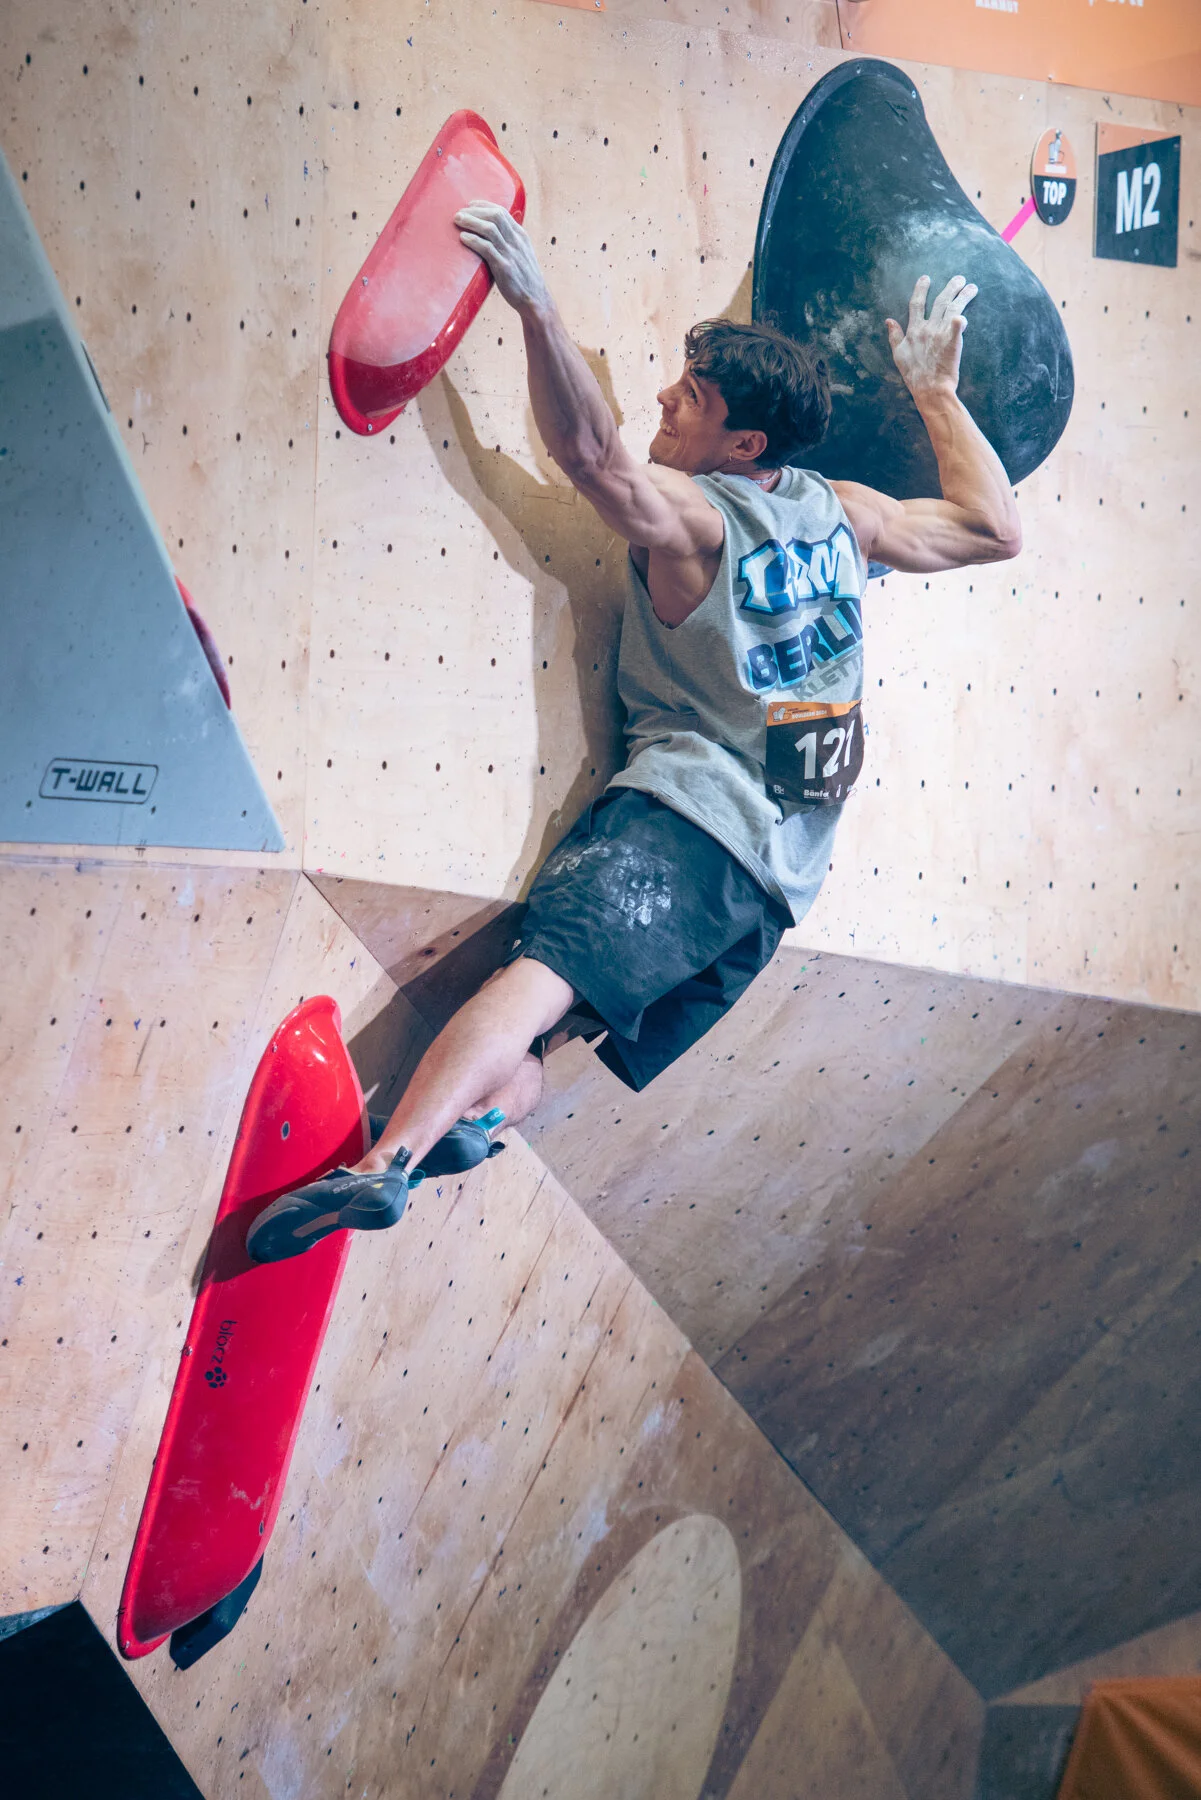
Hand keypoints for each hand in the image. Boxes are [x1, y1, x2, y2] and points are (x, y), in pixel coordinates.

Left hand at [455, 201, 549, 313]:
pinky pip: (487, 248)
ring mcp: (511, 254)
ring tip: (458, 221)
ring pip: (490, 229)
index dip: (484, 206)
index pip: (502, 212)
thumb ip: (510, 244)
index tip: (470, 205)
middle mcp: (517, 241)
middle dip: (475, 212)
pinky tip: (463, 238)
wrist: (536, 300)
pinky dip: (473, 240)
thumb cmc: (524, 280)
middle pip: (495, 216)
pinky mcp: (505, 268)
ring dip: (471, 222)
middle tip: (459, 214)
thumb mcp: (522, 256)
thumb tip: (492, 237)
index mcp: (521, 236)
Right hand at [886, 274, 977, 400]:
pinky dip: (960, 320)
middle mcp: (927, 328)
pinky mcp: (952, 343)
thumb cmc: (914, 374)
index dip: (921, 289)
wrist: (929, 389)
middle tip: (959, 278)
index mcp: (914, 330)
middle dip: (950, 287)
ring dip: (963, 296)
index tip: (926, 278)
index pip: (916, 304)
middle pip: (940, 302)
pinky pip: (957, 327)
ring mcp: (940, 335)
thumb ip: (894, 335)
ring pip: (953, 308)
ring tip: (972, 287)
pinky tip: (964, 314)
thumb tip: (888, 320)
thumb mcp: (898, 354)